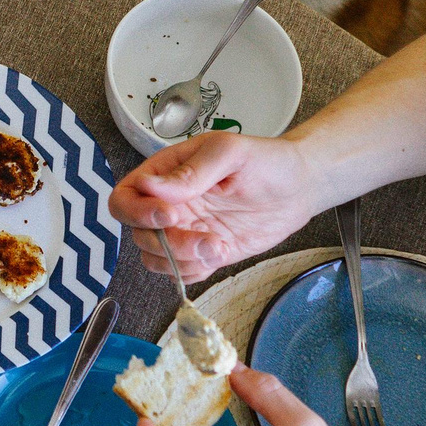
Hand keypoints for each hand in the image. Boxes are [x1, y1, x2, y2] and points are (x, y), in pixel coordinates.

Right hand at [112, 132, 315, 280]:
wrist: (300, 188)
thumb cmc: (267, 160)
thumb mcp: (230, 153)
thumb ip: (191, 171)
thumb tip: (150, 186)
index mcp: (166, 173)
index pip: (125, 197)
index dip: (137, 212)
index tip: (169, 215)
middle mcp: (169, 204)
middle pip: (138, 234)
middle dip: (168, 243)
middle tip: (204, 237)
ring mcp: (185, 231)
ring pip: (156, 258)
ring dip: (184, 260)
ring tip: (219, 246)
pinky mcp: (203, 252)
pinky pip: (182, 272)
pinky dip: (196, 270)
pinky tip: (222, 252)